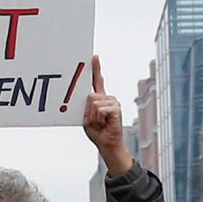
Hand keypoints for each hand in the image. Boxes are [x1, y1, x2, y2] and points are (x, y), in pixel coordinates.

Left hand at [79, 56, 131, 174]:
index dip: (96, 69)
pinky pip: (100, 110)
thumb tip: (88, 97)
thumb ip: (86, 106)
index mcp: (100, 99)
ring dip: (93, 117)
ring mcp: (113, 102)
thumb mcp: (87, 117)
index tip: (94, 57)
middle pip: (90, 96)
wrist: (107, 143)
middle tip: (94, 121)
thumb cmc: (97, 132)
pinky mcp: (116, 108)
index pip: (98, 81)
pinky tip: (105, 124)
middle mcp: (108, 98)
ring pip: (94, 103)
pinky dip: (98, 119)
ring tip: (100, 124)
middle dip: (88, 111)